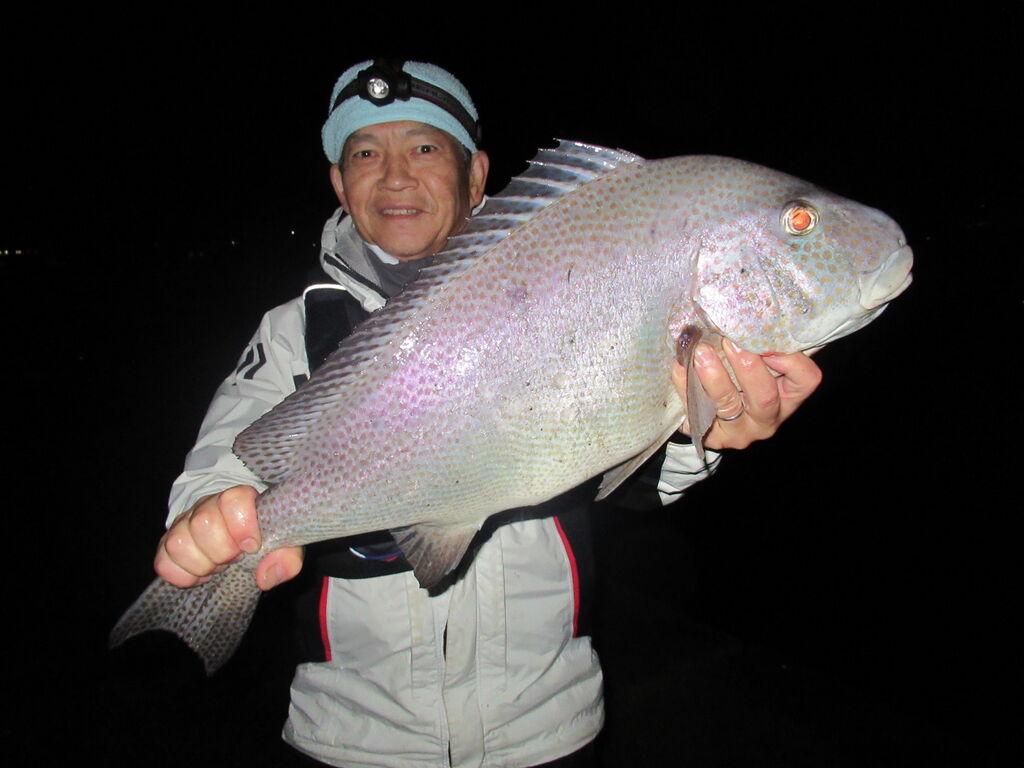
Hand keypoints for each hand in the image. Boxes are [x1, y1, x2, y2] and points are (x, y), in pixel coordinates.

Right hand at [154, 485, 303, 590]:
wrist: (238, 533)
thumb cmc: (262, 535)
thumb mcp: (284, 543)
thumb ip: (286, 557)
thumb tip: (266, 578)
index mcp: (237, 498)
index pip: (232, 500)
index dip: (242, 525)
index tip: (252, 546)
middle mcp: (206, 506)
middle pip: (202, 523)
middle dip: (222, 550)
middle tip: (235, 558)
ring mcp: (184, 524)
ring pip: (178, 543)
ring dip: (202, 563)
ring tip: (218, 565)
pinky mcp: (168, 545)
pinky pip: (163, 563)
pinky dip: (182, 576)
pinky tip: (201, 574)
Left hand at [674, 338, 821, 449]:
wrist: (711, 417)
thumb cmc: (739, 378)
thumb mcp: (758, 365)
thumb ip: (760, 346)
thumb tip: (747, 311)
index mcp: (787, 397)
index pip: (806, 380)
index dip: (793, 362)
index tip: (768, 342)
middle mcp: (767, 418)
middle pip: (765, 397)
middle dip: (747, 367)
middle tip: (729, 341)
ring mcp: (738, 431)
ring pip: (728, 405)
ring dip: (713, 376)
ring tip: (700, 353)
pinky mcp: (710, 436)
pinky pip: (696, 412)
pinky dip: (686, 387)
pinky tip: (679, 367)